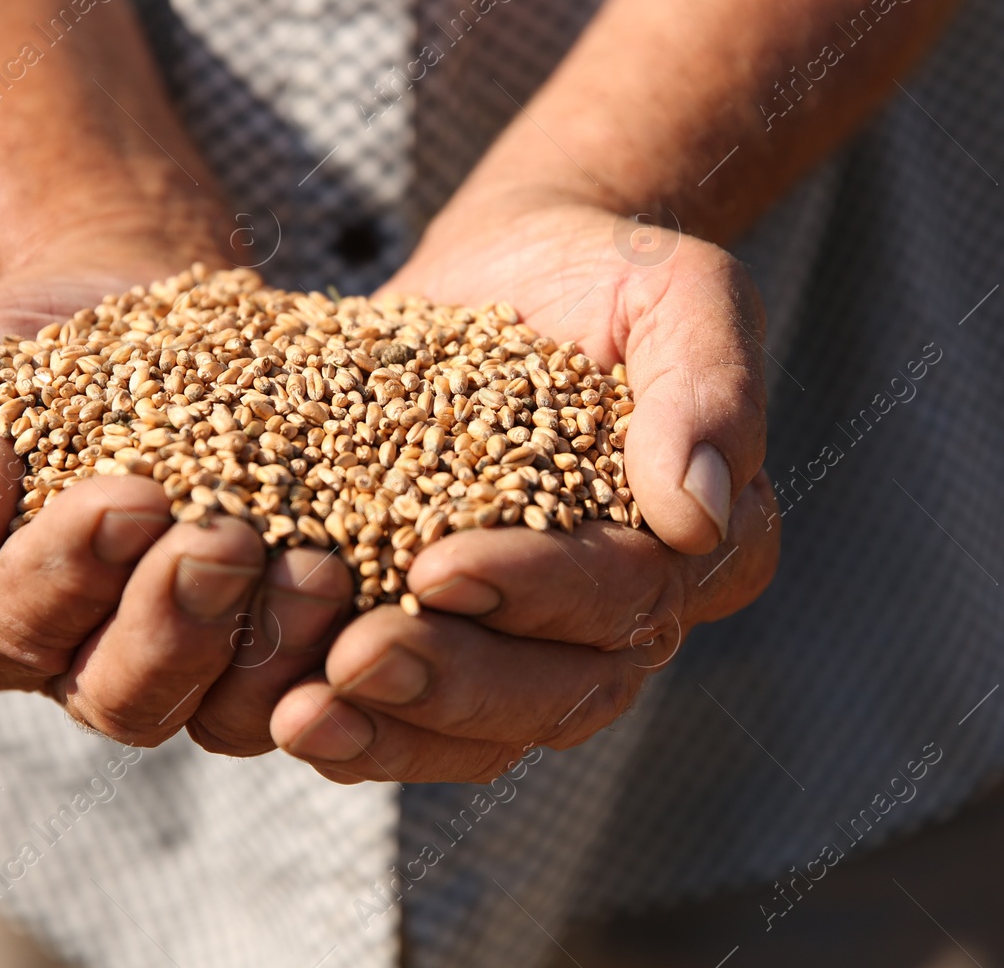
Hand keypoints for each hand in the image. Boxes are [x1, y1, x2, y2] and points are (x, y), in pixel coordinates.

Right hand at [0, 257, 350, 751]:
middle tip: (225, 541)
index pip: (3, 627)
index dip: (62, 574)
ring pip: (223, 712)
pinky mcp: (275, 636)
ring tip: (316, 569)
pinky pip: (311, 677)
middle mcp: (84, 660)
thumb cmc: (28, 343)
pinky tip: (372, 575)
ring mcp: (192, 662)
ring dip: (270, 649)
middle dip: (173, 624)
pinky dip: (339, 639)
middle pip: (121, 695)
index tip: (128, 496)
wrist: (147, 314)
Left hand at [268, 196, 780, 781]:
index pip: (627, 595)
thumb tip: (697, 518)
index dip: (535, 592)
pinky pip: (427, 723)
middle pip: (561, 689)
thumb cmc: (602, 272)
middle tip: (355, 659)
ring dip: (397, 731)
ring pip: (490, 729)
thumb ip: (709, 386)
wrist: (510, 270)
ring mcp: (541, 641)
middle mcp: (632, 614)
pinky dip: (365, 733)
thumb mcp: (678, 291)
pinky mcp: (459, 638)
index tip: (438, 567)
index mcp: (704, 544)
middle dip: (455, 681)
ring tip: (303, 715)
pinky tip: (294, 719)